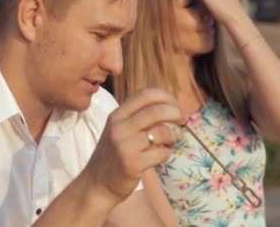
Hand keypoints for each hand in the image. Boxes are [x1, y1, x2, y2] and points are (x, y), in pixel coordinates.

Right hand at [83, 89, 185, 205]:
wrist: (96, 184)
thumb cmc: (113, 155)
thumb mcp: (118, 130)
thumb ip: (137, 117)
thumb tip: (170, 106)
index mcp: (117, 115)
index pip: (145, 95)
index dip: (166, 97)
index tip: (176, 105)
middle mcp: (119, 127)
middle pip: (156, 110)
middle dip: (176, 113)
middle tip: (183, 120)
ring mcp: (125, 146)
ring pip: (162, 132)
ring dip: (173, 136)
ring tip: (171, 141)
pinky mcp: (133, 164)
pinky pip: (161, 153)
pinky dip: (167, 152)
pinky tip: (163, 154)